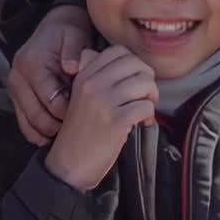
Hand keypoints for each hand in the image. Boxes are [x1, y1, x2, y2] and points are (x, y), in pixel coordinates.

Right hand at [8, 5, 93, 144]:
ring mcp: (14, 89)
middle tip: (79, 128)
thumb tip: (72, 68)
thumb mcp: (75, 35)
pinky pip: (24, 124)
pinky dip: (38, 133)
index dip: (69, 111)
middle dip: (58, 126)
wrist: (56, 26)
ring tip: (69, 133)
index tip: (86, 115)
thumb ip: (74, 51)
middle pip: (36, 116)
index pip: (50, 99)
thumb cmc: (69, 31)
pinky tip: (55, 135)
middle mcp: (16, 78)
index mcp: (30, 63)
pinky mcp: (16, 97)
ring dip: (48, 133)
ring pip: (28, 124)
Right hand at [44, 47, 156, 190]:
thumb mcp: (79, 96)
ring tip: (144, 109)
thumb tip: (103, 54)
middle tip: (145, 95)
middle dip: (147, 78)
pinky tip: (143, 122)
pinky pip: (145, 106)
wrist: (68, 167)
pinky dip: (150, 114)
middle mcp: (94, 85)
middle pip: (135, 64)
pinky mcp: (116, 122)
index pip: (119, 51)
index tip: (134, 79)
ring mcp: (105, 103)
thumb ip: (91, 73)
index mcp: (85, 76)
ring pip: (144, 83)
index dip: (133, 63)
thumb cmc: (79, 133)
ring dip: (151, 96)